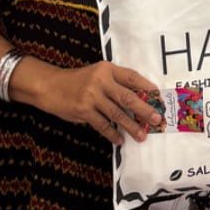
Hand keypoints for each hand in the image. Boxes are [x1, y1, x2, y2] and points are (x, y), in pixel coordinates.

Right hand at [39, 61, 160, 144]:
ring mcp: (92, 96)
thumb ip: (116, 82)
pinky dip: (112, 134)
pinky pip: (102, 125)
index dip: (147, 87)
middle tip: (156, 119)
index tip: (159, 98)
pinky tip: (120, 140)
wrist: (50, 86)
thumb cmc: (78, 81)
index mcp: (107, 69)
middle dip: (144, 110)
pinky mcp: (83, 111)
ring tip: (142, 135)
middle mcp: (101, 81)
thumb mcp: (98, 74)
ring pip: (117, 114)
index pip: (132, 77)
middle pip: (128, 97)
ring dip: (131, 126)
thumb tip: (140, 99)